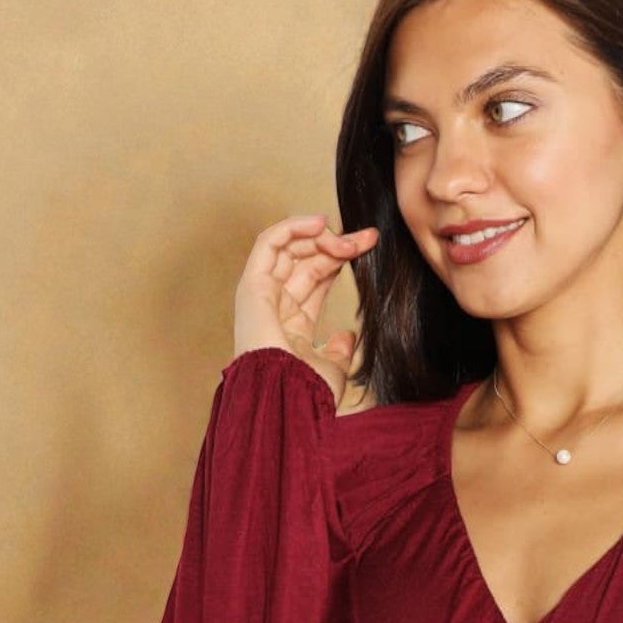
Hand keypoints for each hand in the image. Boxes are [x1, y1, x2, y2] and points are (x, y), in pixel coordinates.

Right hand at [233, 213, 379, 407]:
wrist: (287, 398)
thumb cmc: (306, 392)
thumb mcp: (332, 368)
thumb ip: (339, 350)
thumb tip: (347, 337)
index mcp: (292, 324)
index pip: (317, 278)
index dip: (341, 259)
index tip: (370, 247)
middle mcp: (274, 306)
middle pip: (306, 260)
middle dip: (338, 244)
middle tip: (368, 238)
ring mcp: (261, 294)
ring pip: (289, 248)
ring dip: (320, 236)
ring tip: (348, 239)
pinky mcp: (252, 285)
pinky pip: (268, 243)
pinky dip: (292, 227)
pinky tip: (320, 224)